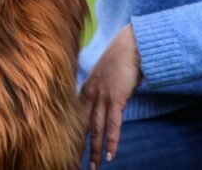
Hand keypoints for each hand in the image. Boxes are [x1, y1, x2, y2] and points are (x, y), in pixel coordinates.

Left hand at [80, 24, 141, 168]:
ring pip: (97, 129)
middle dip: (82, 147)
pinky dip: (112, 141)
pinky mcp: (117, 98)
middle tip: (78, 164)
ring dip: (95, 150)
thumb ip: (102, 89)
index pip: (78, 116)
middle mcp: (91, 94)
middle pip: (85, 126)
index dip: (75, 134)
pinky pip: (113, 124)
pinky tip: (110, 155)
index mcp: (86, 88)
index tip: (70, 148)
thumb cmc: (121, 57)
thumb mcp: (106, 74)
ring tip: (94, 167)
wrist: (131, 44)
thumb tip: (107, 100)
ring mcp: (103, 96)